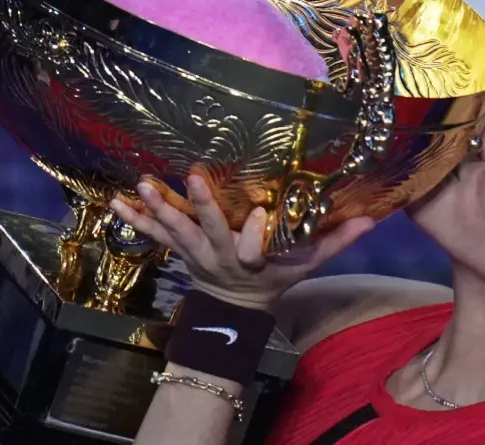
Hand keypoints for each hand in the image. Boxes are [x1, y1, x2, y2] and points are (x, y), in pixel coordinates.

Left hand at [110, 174, 374, 309]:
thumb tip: (371, 219)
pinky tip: (113, 201)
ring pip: (175, 231)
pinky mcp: (178, 249)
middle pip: (209, 231)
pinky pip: (153, 234)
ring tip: (142, 185)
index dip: (256, 232)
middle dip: (200, 206)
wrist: (236, 307)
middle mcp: (221, 255)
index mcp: (253, 258)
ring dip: (158, 208)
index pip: (255, 246)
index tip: (259, 212)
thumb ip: (335, 241)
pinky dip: (133, 219)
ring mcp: (195, 254)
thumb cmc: (276, 277)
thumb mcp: (307, 264)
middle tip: (190, 178)